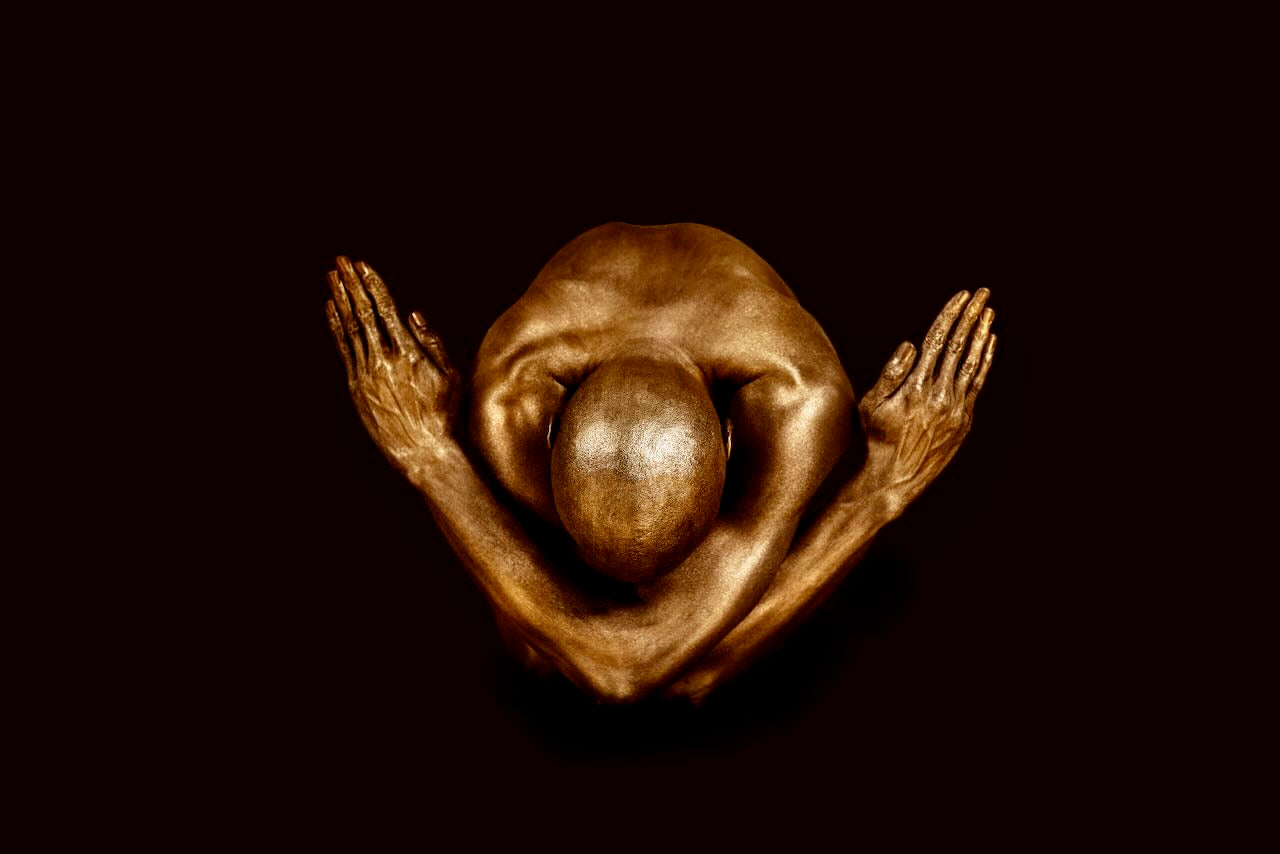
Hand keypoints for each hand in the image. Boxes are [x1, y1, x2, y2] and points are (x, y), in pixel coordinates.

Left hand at [325, 256, 459, 474]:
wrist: (424, 451)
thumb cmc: (444, 414)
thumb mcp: (451, 376)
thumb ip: (432, 342)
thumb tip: (413, 313)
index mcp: (409, 353)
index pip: (386, 309)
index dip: (372, 285)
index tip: (363, 266)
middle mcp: (384, 360)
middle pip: (363, 312)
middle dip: (352, 284)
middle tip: (341, 261)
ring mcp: (367, 374)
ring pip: (349, 328)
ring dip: (340, 299)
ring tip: (332, 277)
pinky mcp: (357, 388)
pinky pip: (344, 350)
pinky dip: (336, 327)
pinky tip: (330, 309)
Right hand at [857, 288, 995, 507]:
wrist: (894, 478)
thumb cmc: (876, 439)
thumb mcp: (871, 404)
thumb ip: (891, 372)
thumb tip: (911, 343)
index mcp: (915, 386)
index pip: (937, 341)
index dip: (950, 316)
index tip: (961, 297)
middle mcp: (939, 395)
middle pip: (959, 346)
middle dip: (971, 316)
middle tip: (983, 293)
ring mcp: (955, 408)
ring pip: (972, 362)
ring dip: (982, 334)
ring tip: (989, 312)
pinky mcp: (964, 420)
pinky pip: (977, 383)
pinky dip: (984, 361)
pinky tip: (989, 343)